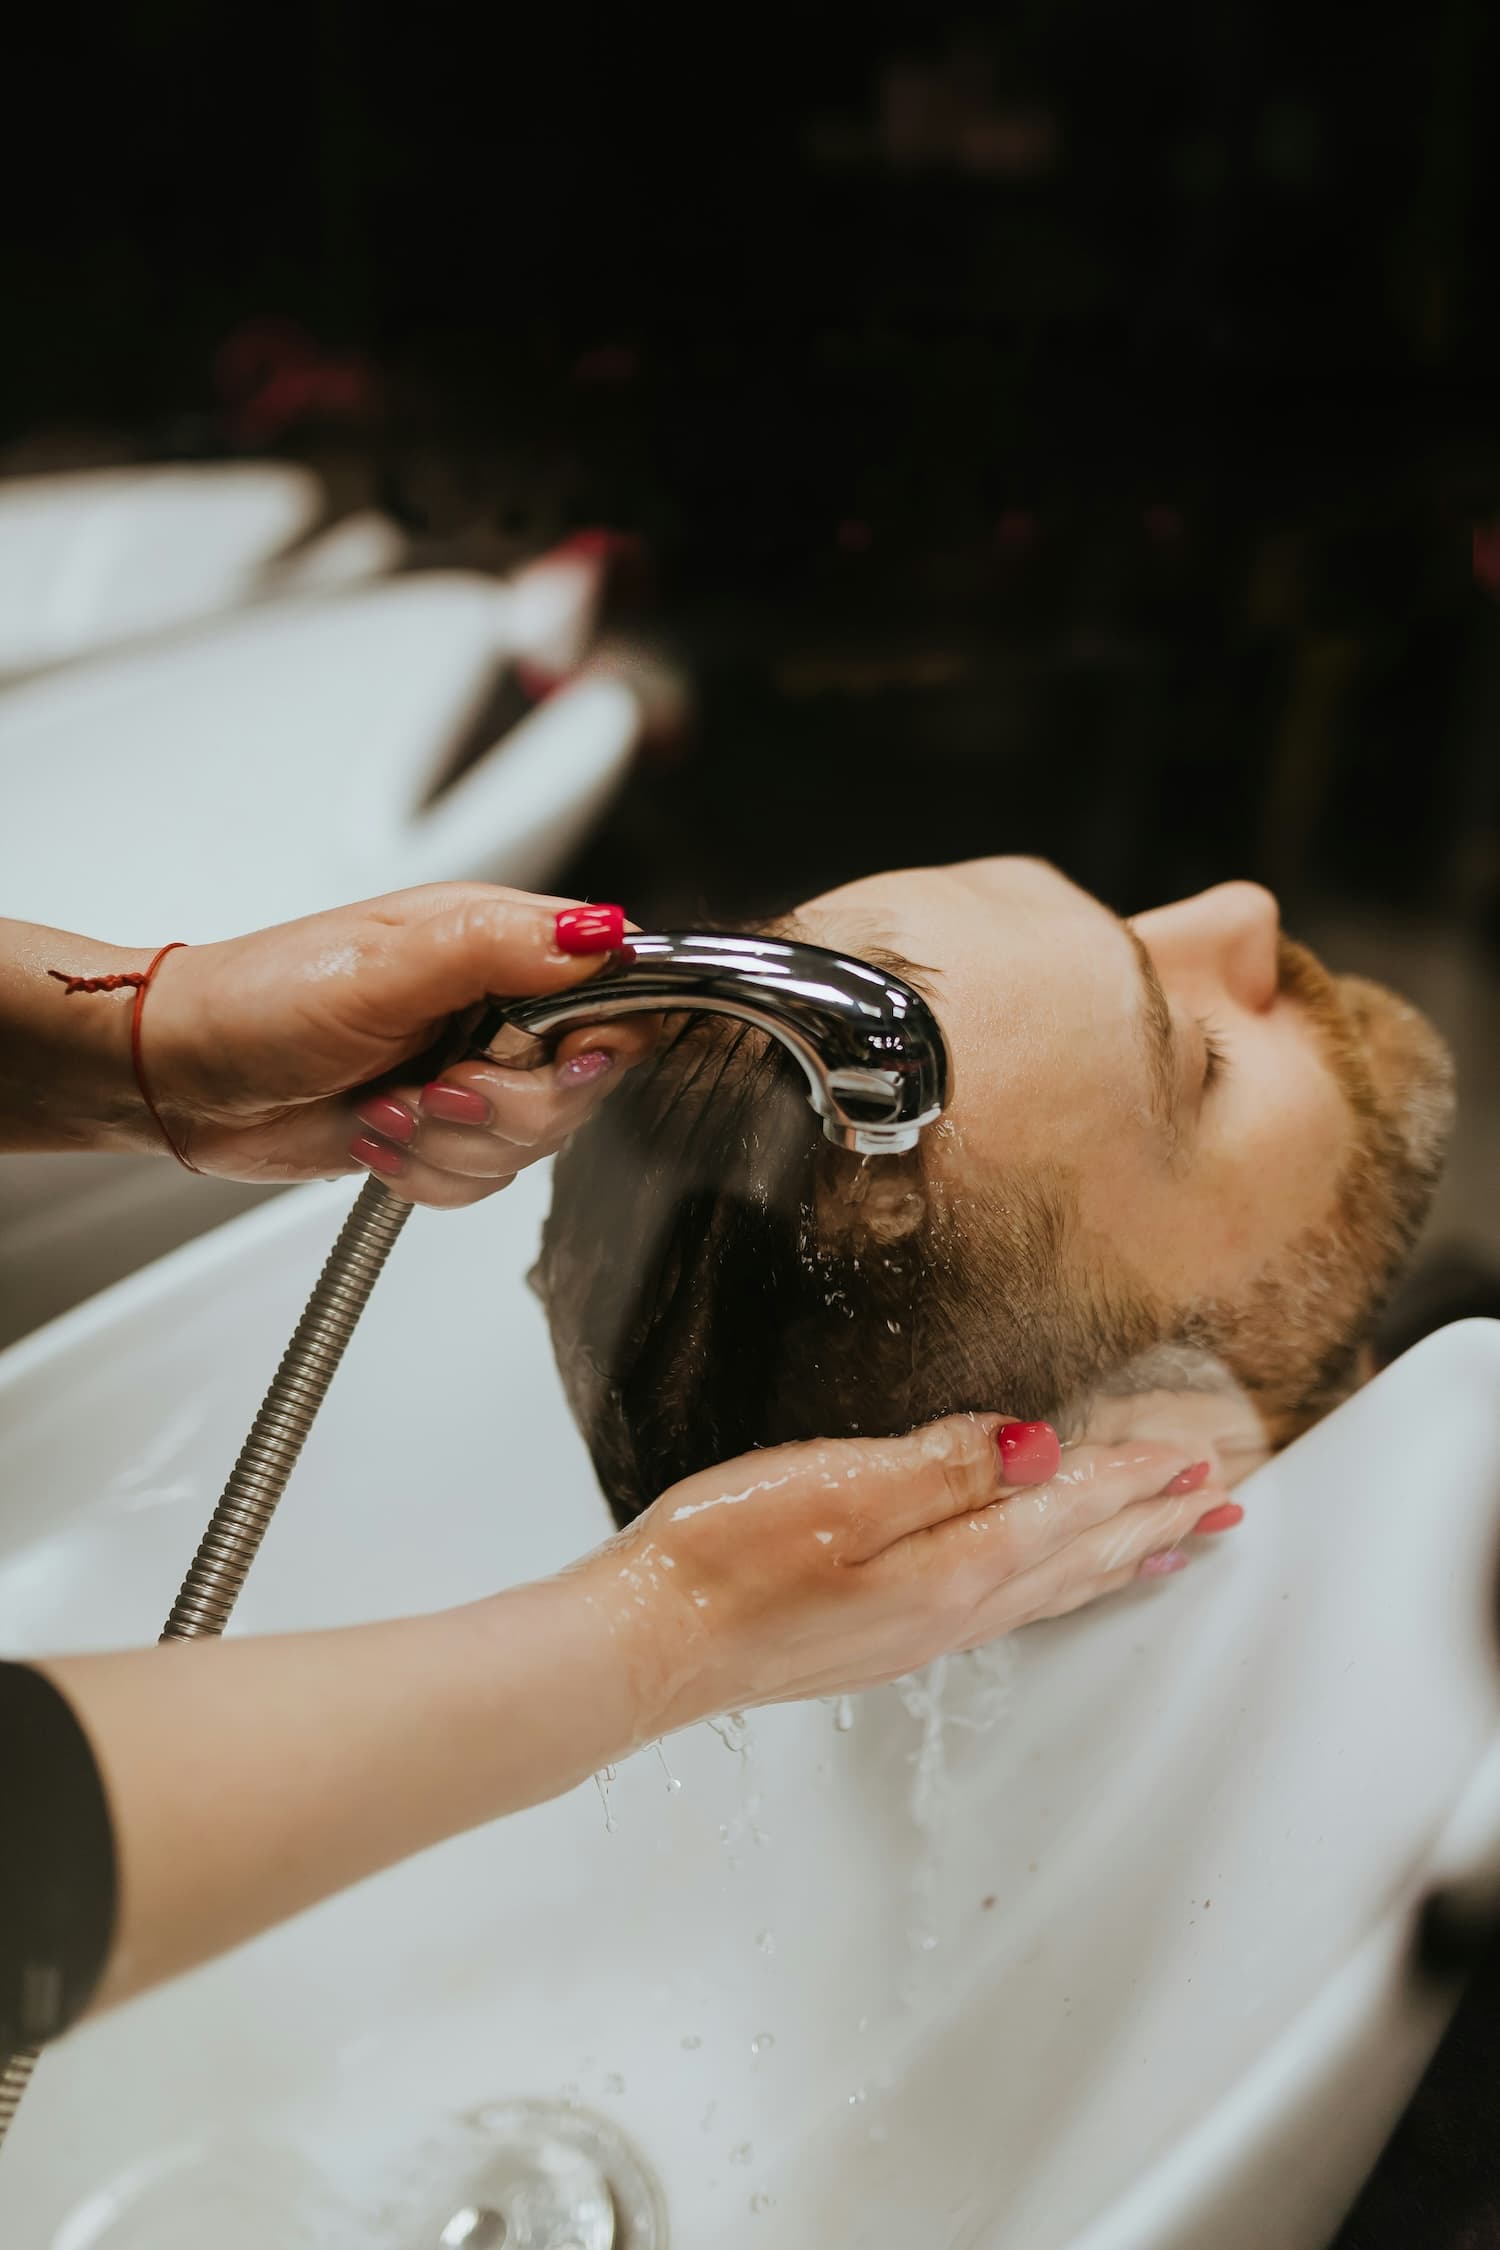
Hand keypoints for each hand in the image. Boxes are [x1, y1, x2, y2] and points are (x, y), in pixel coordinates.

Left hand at [138, 885, 655, 1201]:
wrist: (183, 1077)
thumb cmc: (262, 1001)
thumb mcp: (385, 962)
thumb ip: (499, 944)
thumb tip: (603, 932)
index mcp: (499, 942)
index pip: (618, 985)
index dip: (605, 1035)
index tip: (559, 1057)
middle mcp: (499, 1006)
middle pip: (586, 1082)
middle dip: (508, 1107)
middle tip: (437, 1087)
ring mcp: (473, 1073)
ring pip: (536, 1143)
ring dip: (452, 1145)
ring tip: (384, 1108)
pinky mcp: (444, 1132)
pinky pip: (486, 1181)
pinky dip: (429, 1176)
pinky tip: (376, 1138)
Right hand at [579, 1414, 1239, 1735]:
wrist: (646, 1644)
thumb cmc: (722, 1560)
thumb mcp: (834, 1488)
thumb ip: (942, 1466)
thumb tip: (1039, 1447)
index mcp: (951, 1565)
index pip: (1068, 1509)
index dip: (1134, 1477)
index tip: (1197, 1455)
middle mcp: (950, 1609)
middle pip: (1078, 1557)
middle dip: (1153, 1523)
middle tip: (1222, 1507)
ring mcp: (918, 1628)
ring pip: (1049, 1586)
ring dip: (1116, 1557)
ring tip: (1170, 1545)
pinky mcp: (883, 1634)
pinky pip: (1006, 1602)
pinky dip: (1055, 1580)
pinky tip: (1046, 1577)